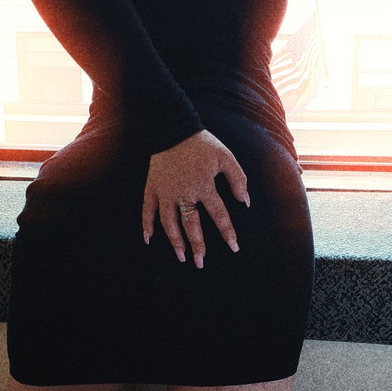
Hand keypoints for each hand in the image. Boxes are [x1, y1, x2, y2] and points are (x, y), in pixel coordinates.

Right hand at [142, 130, 249, 267]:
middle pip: (191, 225)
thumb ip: (238, 179)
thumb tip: (245, 201)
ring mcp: (166, 191)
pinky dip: (146, 225)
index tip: (234, 247)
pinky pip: (147, 209)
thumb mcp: (225, 157)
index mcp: (204, 186)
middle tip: (200, 263)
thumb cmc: (202, 143)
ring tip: (181, 256)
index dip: (227, 232)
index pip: (219, 215)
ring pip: (169, 222)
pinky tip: (148, 239)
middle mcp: (184, 193)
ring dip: (175, 241)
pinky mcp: (152, 187)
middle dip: (197, 246)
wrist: (173, 127)